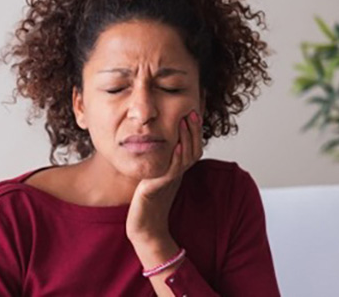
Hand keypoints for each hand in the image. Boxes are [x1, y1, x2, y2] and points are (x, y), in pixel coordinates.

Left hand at [126, 110, 203, 242]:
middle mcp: (177, 175)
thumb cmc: (147, 203)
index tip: (193, 112)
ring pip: (185, 158)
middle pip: (193, 150)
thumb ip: (162, 161)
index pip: (192, 148)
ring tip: (184, 121)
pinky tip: (175, 146)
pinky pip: (171, 172)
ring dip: (186, 138)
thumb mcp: (157, 176)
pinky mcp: (158, 189)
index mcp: (178, 171)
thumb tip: (163, 143)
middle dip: (194, 130)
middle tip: (192, 112)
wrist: (144, 227)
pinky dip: (175, 158)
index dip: (194, 132)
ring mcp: (169, 182)